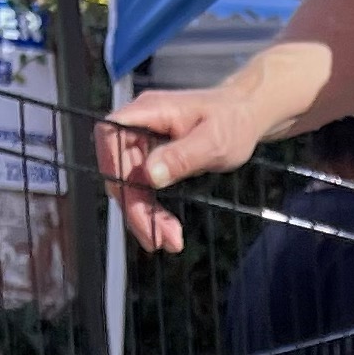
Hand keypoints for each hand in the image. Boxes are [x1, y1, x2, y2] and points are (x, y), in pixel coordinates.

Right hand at [97, 81, 278, 250]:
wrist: (244, 117)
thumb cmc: (232, 121)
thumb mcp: (213, 141)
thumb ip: (181, 156)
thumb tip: (150, 174)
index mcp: (148, 112)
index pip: (110, 136)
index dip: (112, 166)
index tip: (129, 198)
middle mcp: (139, 126)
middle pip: (119, 168)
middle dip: (135, 206)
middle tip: (158, 239)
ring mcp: (144, 144)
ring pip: (130, 185)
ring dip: (144, 216)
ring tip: (169, 242)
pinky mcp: (153, 160)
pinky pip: (143, 190)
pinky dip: (153, 212)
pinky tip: (167, 232)